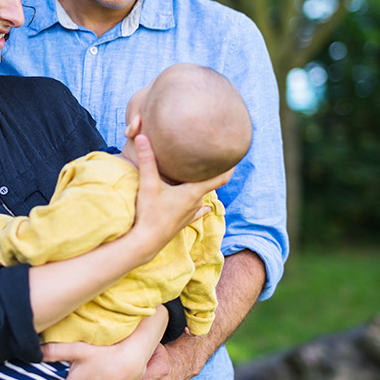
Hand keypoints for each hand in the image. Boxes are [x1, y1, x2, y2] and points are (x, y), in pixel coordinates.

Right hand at [131, 135, 232, 254]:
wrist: (145, 243)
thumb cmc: (149, 214)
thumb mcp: (148, 185)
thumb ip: (147, 160)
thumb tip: (143, 136)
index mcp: (193, 192)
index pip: (220, 177)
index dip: (230, 165)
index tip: (237, 153)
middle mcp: (196, 202)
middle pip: (211, 184)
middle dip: (214, 170)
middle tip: (218, 156)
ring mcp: (190, 213)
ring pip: (202, 196)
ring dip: (203, 185)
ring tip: (204, 174)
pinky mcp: (182, 222)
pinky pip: (196, 211)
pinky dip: (200, 205)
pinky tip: (205, 207)